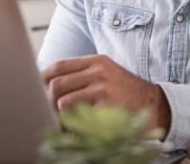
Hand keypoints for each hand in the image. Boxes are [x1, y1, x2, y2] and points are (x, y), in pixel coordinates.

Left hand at [42, 54, 169, 132]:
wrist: (155, 106)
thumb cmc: (124, 92)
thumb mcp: (106, 74)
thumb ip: (81, 74)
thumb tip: (47, 81)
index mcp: (96, 61)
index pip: (59, 66)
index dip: (42, 78)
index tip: (34, 88)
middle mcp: (99, 71)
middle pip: (57, 83)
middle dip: (46, 99)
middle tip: (46, 111)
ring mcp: (103, 89)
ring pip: (63, 101)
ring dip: (58, 115)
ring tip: (61, 122)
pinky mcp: (106, 108)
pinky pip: (77, 118)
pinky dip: (71, 126)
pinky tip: (75, 129)